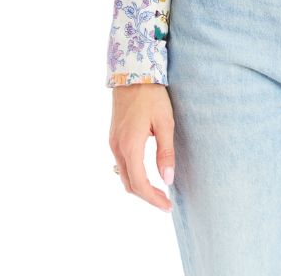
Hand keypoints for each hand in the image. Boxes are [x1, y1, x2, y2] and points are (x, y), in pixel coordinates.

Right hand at [109, 84, 175, 212]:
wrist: (132, 73)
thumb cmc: (152, 96)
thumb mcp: (165, 122)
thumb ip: (165, 152)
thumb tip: (168, 179)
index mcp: (130, 146)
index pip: (139, 183)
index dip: (153, 198)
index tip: (167, 206)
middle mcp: (117, 147)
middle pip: (129, 184)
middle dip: (146, 196)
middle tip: (165, 201)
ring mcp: (113, 142)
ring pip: (123, 175)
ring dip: (139, 186)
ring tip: (157, 191)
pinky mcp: (114, 137)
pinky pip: (121, 164)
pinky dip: (133, 174)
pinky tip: (146, 173)